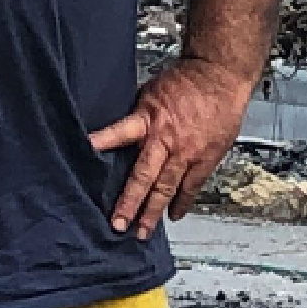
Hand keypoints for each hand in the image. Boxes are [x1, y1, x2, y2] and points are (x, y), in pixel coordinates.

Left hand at [89, 58, 253, 239]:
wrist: (220, 75)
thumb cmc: (187, 80)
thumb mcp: (151, 92)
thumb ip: (138, 117)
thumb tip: (122, 134)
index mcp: (149, 119)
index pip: (120, 133)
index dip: (103, 142)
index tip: (86, 153)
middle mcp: (167, 140)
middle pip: (144, 176)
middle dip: (130, 203)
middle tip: (118, 224)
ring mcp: (187, 153)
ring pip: (167, 188)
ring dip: (154, 211)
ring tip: (143, 232)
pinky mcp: (206, 158)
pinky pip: (192, 186)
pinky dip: (183, 202)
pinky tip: (174, 215)